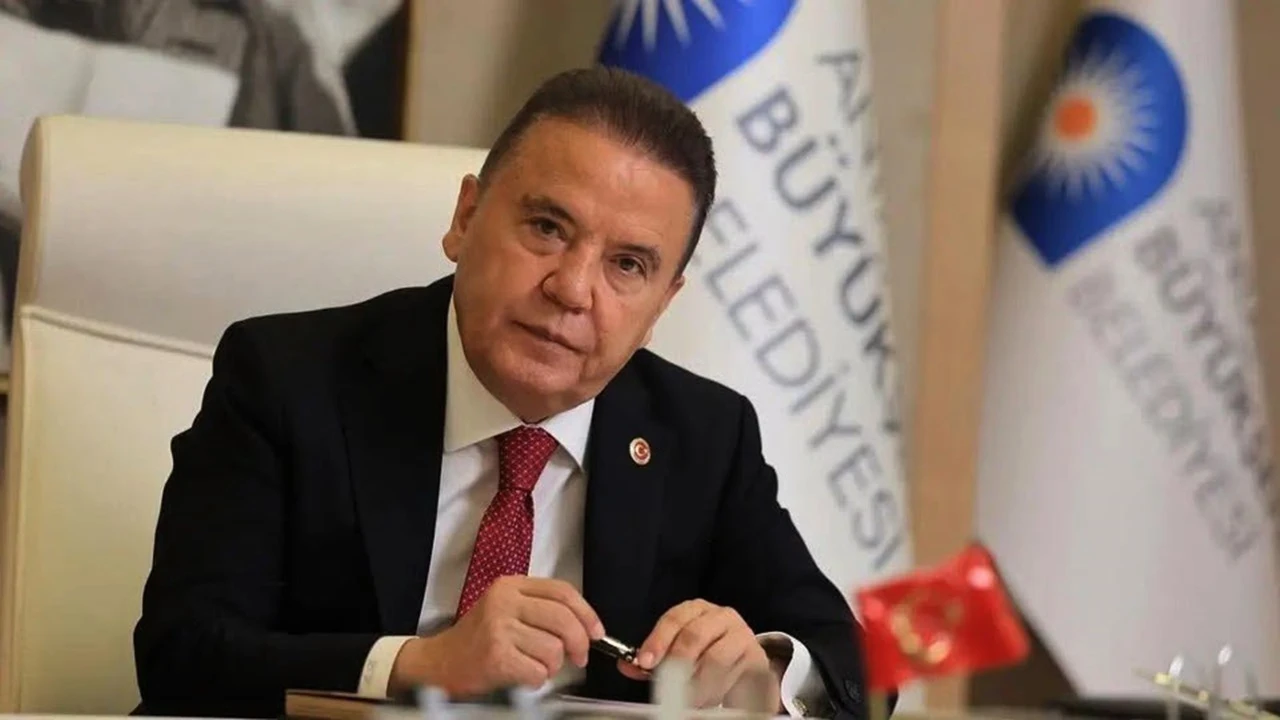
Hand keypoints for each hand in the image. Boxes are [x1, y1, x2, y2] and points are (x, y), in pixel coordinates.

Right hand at [389, 576, 604, 695]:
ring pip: (553, 649)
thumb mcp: (506, 610)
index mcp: (510, 586)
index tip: (596, 632)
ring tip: (535, 666)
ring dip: (552, 666)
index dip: (586, 613)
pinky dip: (537, 679)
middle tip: (578, 657)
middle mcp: (504, 602)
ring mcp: (499, 628)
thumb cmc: (477, 640)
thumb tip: (586, 627)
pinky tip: (522, 675)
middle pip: (563, 619)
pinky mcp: (496, 656)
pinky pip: (538, 671)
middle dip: (579, 643)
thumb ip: (541, 609)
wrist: (438, 663)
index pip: (562, 591)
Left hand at [619, 599, 780, 709]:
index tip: (646, 662)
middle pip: (695, 636)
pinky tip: (708, 700)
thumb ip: (653, 657)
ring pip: (716, 659)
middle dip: (677, 664)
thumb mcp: (678, 650)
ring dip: (698, 684)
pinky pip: (734, 676)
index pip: (675, 619)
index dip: (658, 640)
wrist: (746, 661)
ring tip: (688, 700)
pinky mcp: (757, 659)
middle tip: (667, 687)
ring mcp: (742, 636)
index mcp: (697, 609)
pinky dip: (718, 691)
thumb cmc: (706, 652)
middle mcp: (721, 616)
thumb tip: (626, 665)